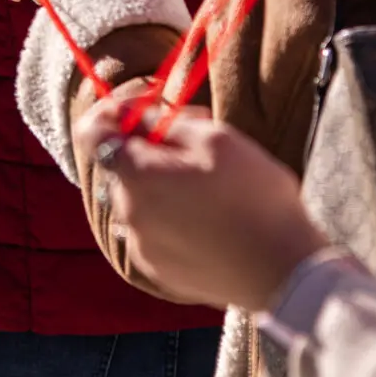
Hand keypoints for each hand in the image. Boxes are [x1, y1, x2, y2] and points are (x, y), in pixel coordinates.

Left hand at [74, 102, 327, 311]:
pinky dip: (173, 215)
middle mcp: (127, 213)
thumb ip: (161, 122)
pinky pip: (155, 229)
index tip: (149, 105)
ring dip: (165, 180)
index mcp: (135, 176)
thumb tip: (128, 113)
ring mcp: (141, 246)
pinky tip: (212, 216)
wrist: (283, 271)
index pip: (92, 132)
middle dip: (153, 143)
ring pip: (141, 197)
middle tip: (202, 135)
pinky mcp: (159, 270)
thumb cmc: (254, 198)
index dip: (115, 110)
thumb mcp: (214, 139)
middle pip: (123, 163)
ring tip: (214, 180)